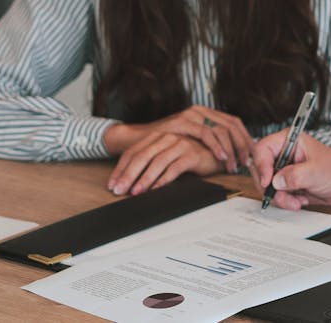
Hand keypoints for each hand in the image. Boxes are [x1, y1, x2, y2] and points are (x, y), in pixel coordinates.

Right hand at [104, 105, 252, 172]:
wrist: (138, 141)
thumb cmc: (166, 147)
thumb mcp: (193, 144)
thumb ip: (211, 146)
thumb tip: (235, 159)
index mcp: (206, 114)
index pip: (234, 123)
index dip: (246, 139)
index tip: (253, 156)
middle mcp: (200, 111)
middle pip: (232, 124)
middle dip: (243, 145)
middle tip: (248, 163)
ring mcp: (191, 114)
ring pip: (222, 129)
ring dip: (232, 149)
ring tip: (235, 166)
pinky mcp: (182, 122)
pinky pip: (206, 133)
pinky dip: (217, 146)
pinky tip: (223, 158)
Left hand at [106, 132, 220, 195]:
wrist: (218, 152)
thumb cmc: (191, 156)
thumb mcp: (167, 157)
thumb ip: (151, 163)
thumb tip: (130, 182)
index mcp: (157, 136)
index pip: (133, 152)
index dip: (121, 169)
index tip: (112, 185)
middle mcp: (167, 137)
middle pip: (142, 156)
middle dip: (128, 175)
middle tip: (119, 190)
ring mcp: (180, 144)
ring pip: (157, 162)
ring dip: (144, 179)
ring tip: (135, 192)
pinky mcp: (192, 154)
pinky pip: (175, 168)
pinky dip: (164, 180)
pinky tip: (156, 189)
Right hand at [249, 131, 330, 209]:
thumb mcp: (316, 172)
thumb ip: (295, 176)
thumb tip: (276, 182)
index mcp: (289, 141)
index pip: (263, 149)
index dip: (261, 166)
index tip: (268, 182)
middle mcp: (284, 154)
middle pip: (260, 169)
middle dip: (270, 187)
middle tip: (282, 196)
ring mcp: (285, 169)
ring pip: (267, 185)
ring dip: (279, 197)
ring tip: (296, 201)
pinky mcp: (288, 183)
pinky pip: (277, 194)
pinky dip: (285, 201)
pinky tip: (300, 200)